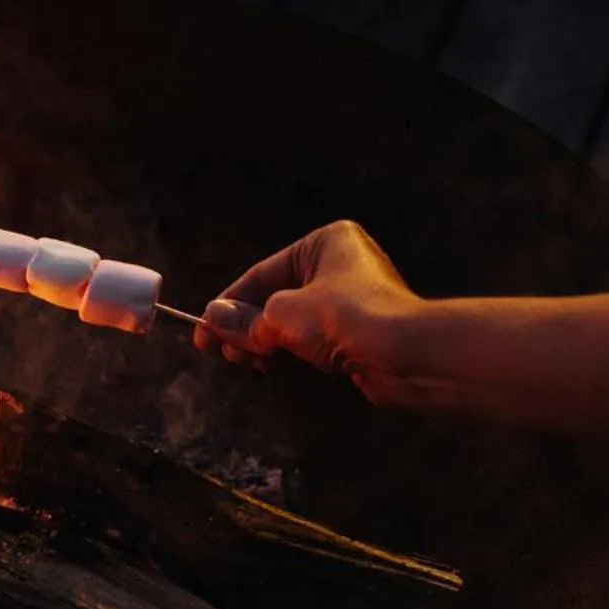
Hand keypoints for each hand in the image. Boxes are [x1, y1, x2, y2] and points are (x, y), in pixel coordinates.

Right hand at [195, 220, 421, 403]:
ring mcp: (350, 300)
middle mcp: (339, 264)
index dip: (229, 303)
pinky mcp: (357, 332)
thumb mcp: (282, 315)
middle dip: (245, 324)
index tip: (203, 328)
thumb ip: (246, 319)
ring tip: (242, 360)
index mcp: (324, 243)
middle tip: (218, 349)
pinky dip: (287, 350)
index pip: (263, 272)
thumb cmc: (345, 317)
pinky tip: (269, 365)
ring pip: (291, 320)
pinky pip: (311, 338)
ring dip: (263, 341)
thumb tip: (212, 320)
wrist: (405, 354)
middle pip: (275, 296)